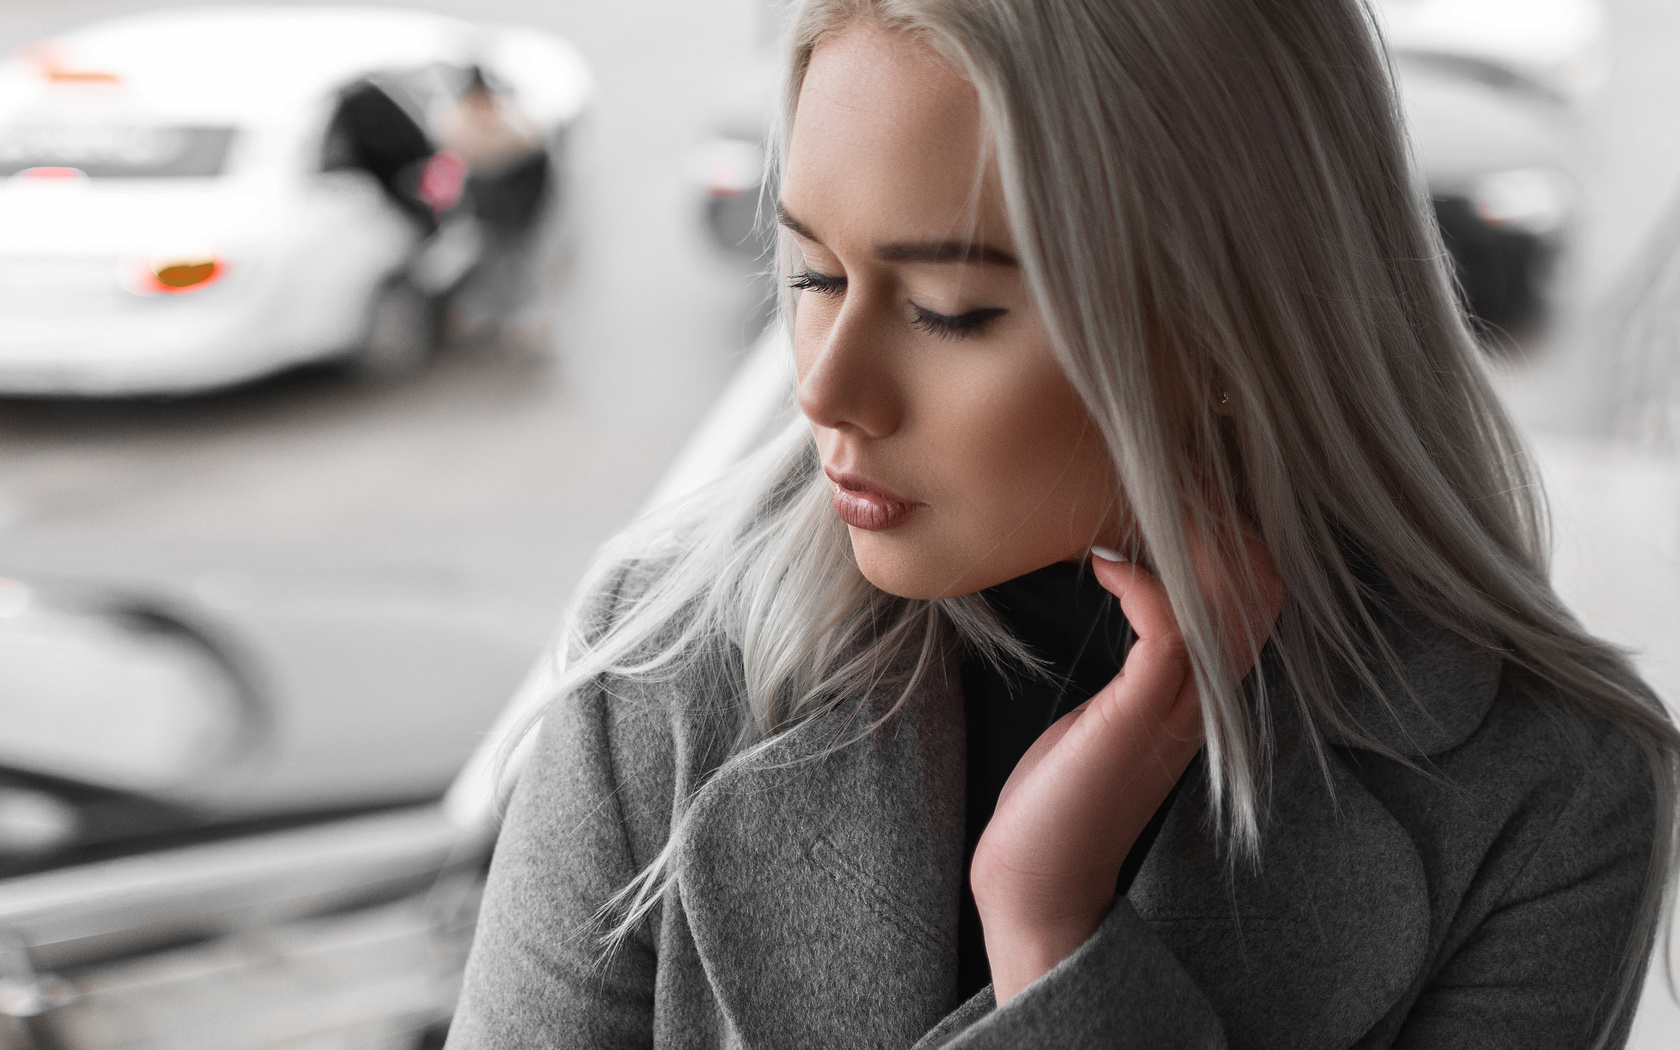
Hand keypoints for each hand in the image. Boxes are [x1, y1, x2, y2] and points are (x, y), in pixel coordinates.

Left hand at [970, 532, 1284, 1003]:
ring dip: (1181, 537)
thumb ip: (1134, 657)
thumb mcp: (1105, 709)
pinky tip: (1101, 566)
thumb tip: (1117, 575)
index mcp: (1205, 689)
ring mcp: (1182, 706)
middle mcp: (1209, 694)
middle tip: (1150, 481)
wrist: (1037, 884)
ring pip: (1230, 594)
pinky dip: (1140, 580)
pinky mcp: (1141, 715)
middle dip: (1216, 515)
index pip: (1259, 587)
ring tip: (1126, 507)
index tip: (1168, 487)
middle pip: (1264, 579)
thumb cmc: (1058, 797)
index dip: (1229, 528)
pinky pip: (1172, 627)